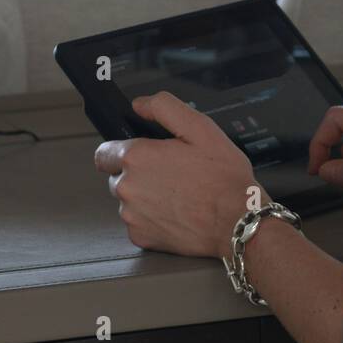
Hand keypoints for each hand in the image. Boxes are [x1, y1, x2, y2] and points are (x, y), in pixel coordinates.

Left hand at [93, 91, 261, 258]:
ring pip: (128, 201)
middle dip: (138, 173)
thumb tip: (140, 105)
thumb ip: (164, 108)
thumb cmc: (223, 178)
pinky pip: (138, 223)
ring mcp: (132, 215)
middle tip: (171, 173)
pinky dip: (152, 218)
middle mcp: (127, 187)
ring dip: (145, 196)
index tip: (141, 154)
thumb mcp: (200, 128)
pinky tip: (177, 212)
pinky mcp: (141, 237)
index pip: (104, 152)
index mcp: (137, 157)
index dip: (122, 150)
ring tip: (178, 194)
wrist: (238, 222)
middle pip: (118, 176)